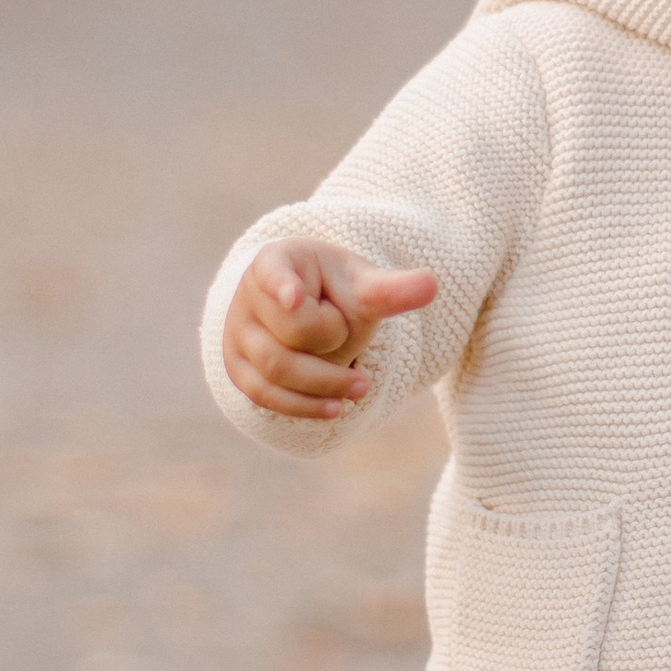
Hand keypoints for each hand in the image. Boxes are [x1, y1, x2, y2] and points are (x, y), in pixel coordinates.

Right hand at [224, 240, 436, 419]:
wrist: (306, 313)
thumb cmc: (335, 291)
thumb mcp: (362, 284)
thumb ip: (391, 289)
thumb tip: (433, 285)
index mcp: (276, 262)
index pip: (273, 272)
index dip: (282, 286)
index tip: (295, 298)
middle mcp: (247, 297)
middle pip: (291, 332)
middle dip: (331, 340)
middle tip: (348, 335)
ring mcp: (238, 336)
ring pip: (277, 370)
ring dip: (324, 383)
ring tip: (362, 386)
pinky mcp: (241, 371)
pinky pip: (267, 396)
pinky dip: (304, 405)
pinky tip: (337, 408)